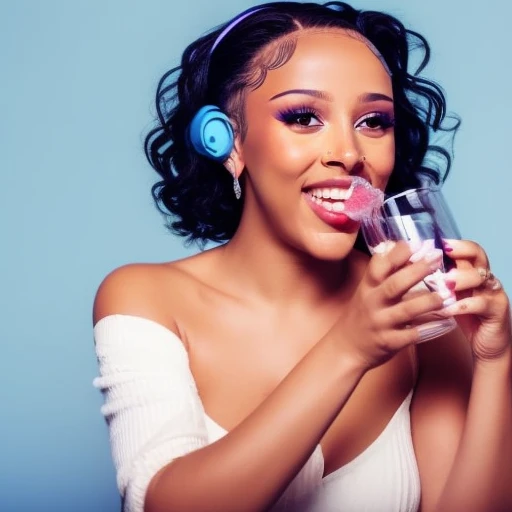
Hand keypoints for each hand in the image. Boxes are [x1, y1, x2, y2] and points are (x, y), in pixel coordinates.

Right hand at [331, 241, 445, 369]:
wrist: (345, 347)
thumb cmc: (362, 315)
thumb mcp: (367, 291)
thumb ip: (385, 273)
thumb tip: (405, 247)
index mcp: (368, 287)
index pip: (379, 265)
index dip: (397, 253)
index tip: (416, 243)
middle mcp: (373, 302)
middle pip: (394, 284)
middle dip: (416, 271)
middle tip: (436, 259)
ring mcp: (381, 323)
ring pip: (406, 310)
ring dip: (427, 301)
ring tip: (446, 295)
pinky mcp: (389, 342)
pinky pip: (412, 335)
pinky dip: (429, 329)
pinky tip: (445, 323)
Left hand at [441, 239, 511, 360]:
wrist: (486, 344)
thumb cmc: (463, 316)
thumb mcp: (448, 295)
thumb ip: (436, 280)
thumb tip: (409, 267)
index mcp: (473, 270)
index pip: (467, 248)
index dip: (452, 244)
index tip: (431, 243)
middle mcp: (486, 277)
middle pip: (477, 255)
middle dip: (458, 253)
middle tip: (436, 259)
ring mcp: (493, 293)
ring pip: (480, 277)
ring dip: (459, 278)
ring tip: (441, 284)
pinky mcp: (497, 311)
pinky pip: (480, 304)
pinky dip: (461, 305)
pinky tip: (445, 309)